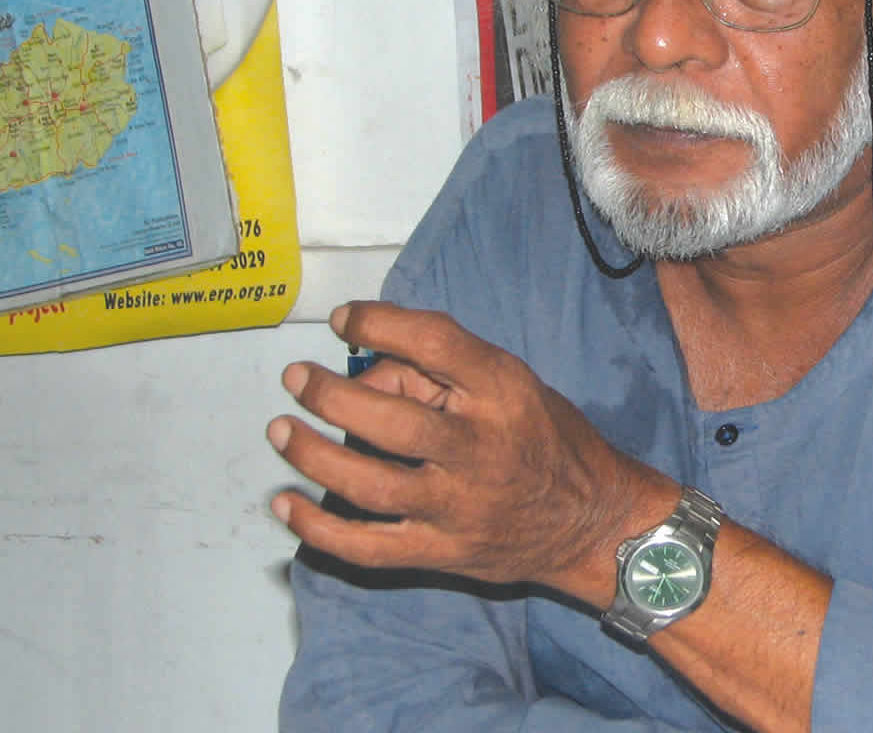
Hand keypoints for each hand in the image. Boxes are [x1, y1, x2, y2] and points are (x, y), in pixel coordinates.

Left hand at [267, 301, 672, 597]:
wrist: (592, 522)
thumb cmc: (546, 440)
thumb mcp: (514, 385)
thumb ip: (443, 374)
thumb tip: (365, 377)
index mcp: (503, 392)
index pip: (433, 343)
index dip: (378, 324)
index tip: (341, 320)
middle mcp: (480, 448)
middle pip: (389, 420)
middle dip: (328, 396)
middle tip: (296, 379)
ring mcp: (459, 507)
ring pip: (368, 484)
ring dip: (312, 455)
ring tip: (280, 431)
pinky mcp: (442, 552)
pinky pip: (367, 546)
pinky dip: (318, 528)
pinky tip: (285, 503)